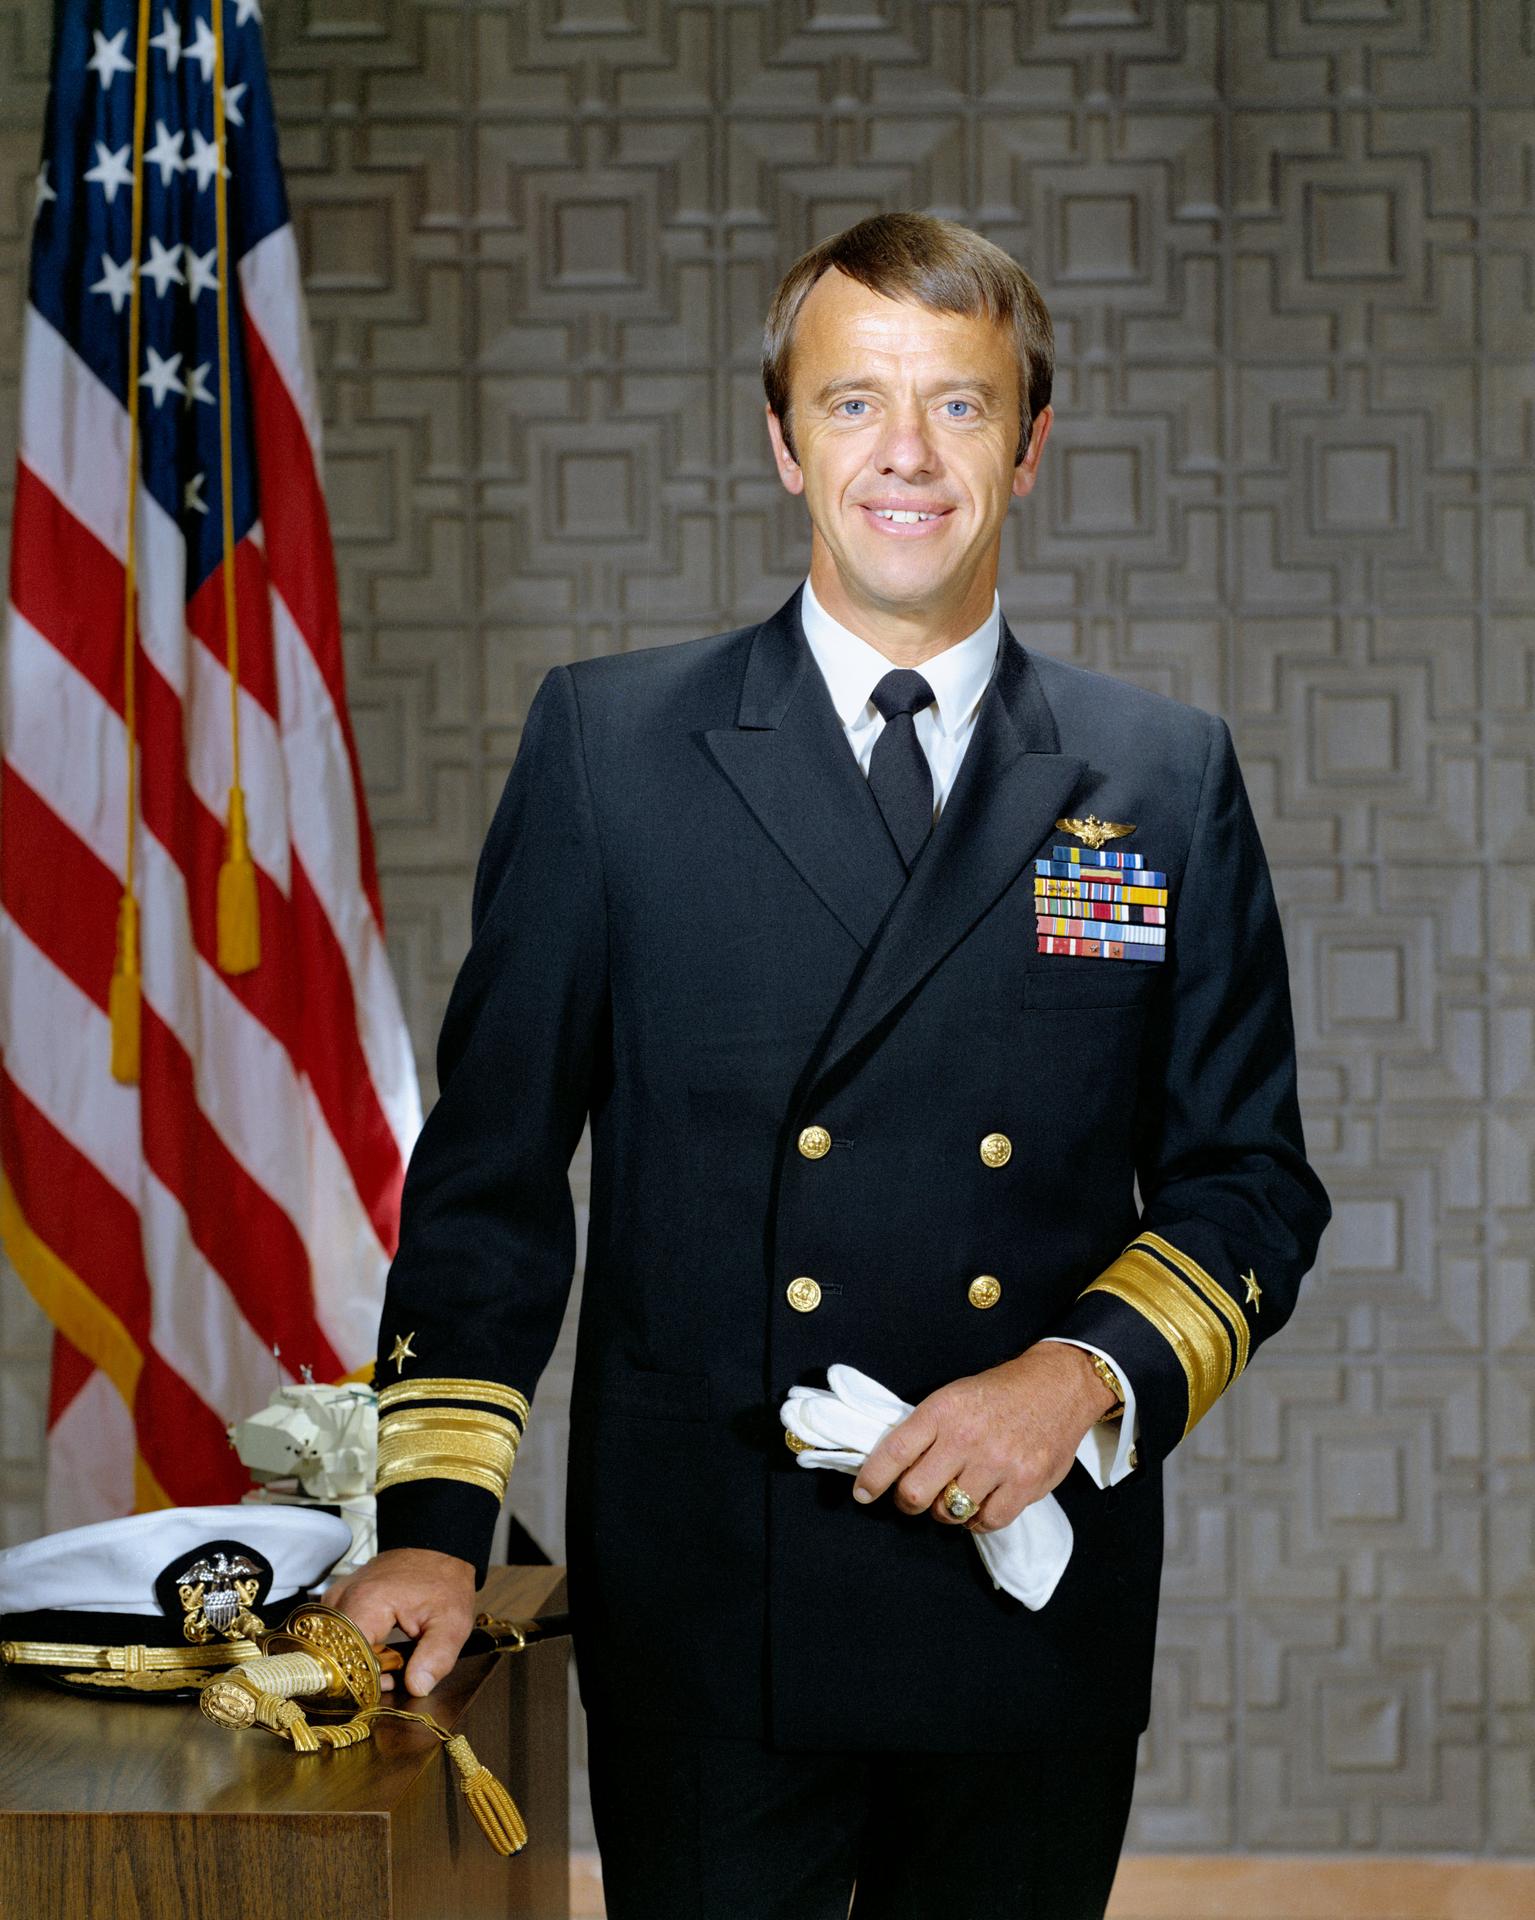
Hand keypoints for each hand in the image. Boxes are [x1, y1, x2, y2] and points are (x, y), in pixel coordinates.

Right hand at [323, 1547, 476, 1697]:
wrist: (437, 1550)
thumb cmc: (444, 1583)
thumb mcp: (452, 1623)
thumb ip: (436, 1658)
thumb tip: (416, 1688)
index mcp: (368, 1601)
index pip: (345, 1656)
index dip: (364, 1679)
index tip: (386, 1684)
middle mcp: (343, 1596)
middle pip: (335, 1652)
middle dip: (360, 1671)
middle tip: (392, 1672)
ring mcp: (337, 1596)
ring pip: (332, 1644)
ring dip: (357, 1660)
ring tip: (388, 1658)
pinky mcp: (339, 1598)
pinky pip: (336, 1632)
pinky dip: (354, 1646)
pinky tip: (378, 1648)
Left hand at [851, 1342, 1116, 1532]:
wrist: (1058, 1385)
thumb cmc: (999, 1393)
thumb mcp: (954, 1396)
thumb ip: (926, 1429)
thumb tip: (892, 1466)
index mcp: (943, 1410)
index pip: (895, 1452)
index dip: (873, 1478)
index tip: (863, 1493)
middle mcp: (967, 1438)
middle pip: (915, 1492)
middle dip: (908, 1501)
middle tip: (914, 1496)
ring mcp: (997, 1464)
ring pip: (949, 1512)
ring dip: (946, 1510)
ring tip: (954, 1494)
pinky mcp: (1025, 1484)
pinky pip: (986, 1522)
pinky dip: (977, 1520)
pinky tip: (981, 1502)